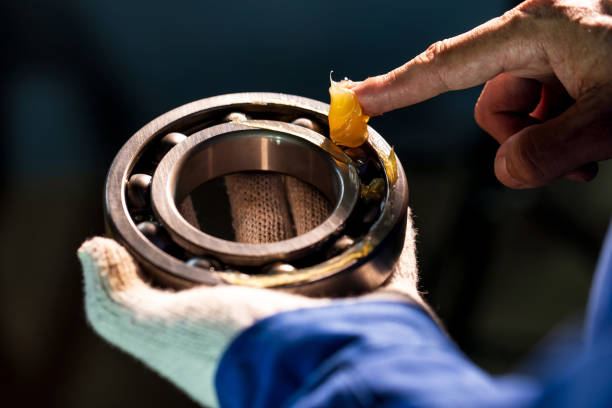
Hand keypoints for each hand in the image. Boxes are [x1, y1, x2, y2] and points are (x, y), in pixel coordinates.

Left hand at [78, 174, 424, 407]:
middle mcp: (293, 311)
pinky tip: (377, 183)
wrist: (327, 371)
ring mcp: (343, 301)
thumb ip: (116, 303)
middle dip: (280, 217)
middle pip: (286, 254)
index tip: (208, 191)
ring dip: (334, 215)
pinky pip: (391, 244)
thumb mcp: (162, 331)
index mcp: (242, 319)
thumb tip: (92, 249)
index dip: (217, 236)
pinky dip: (388, 217)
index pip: (226, 268)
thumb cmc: (244, 354)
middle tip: (273, 169)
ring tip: (326, 167)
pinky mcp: (387, 290)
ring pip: (339, 245)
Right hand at [354, 0, 611, 188]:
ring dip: (550, 141)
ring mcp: (556, 52)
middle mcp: (539, 35)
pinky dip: (564, 135)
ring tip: (595, 142)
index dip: (396, 88)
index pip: (445, 67)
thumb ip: (550, 150)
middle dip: (524, 136)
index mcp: (536, 30)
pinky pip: (543, 113)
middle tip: (573, 149)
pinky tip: (598, 135)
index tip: (357, 100)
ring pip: (518, 115)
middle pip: (490, 103)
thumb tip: (506, 172)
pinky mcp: (571, 69)